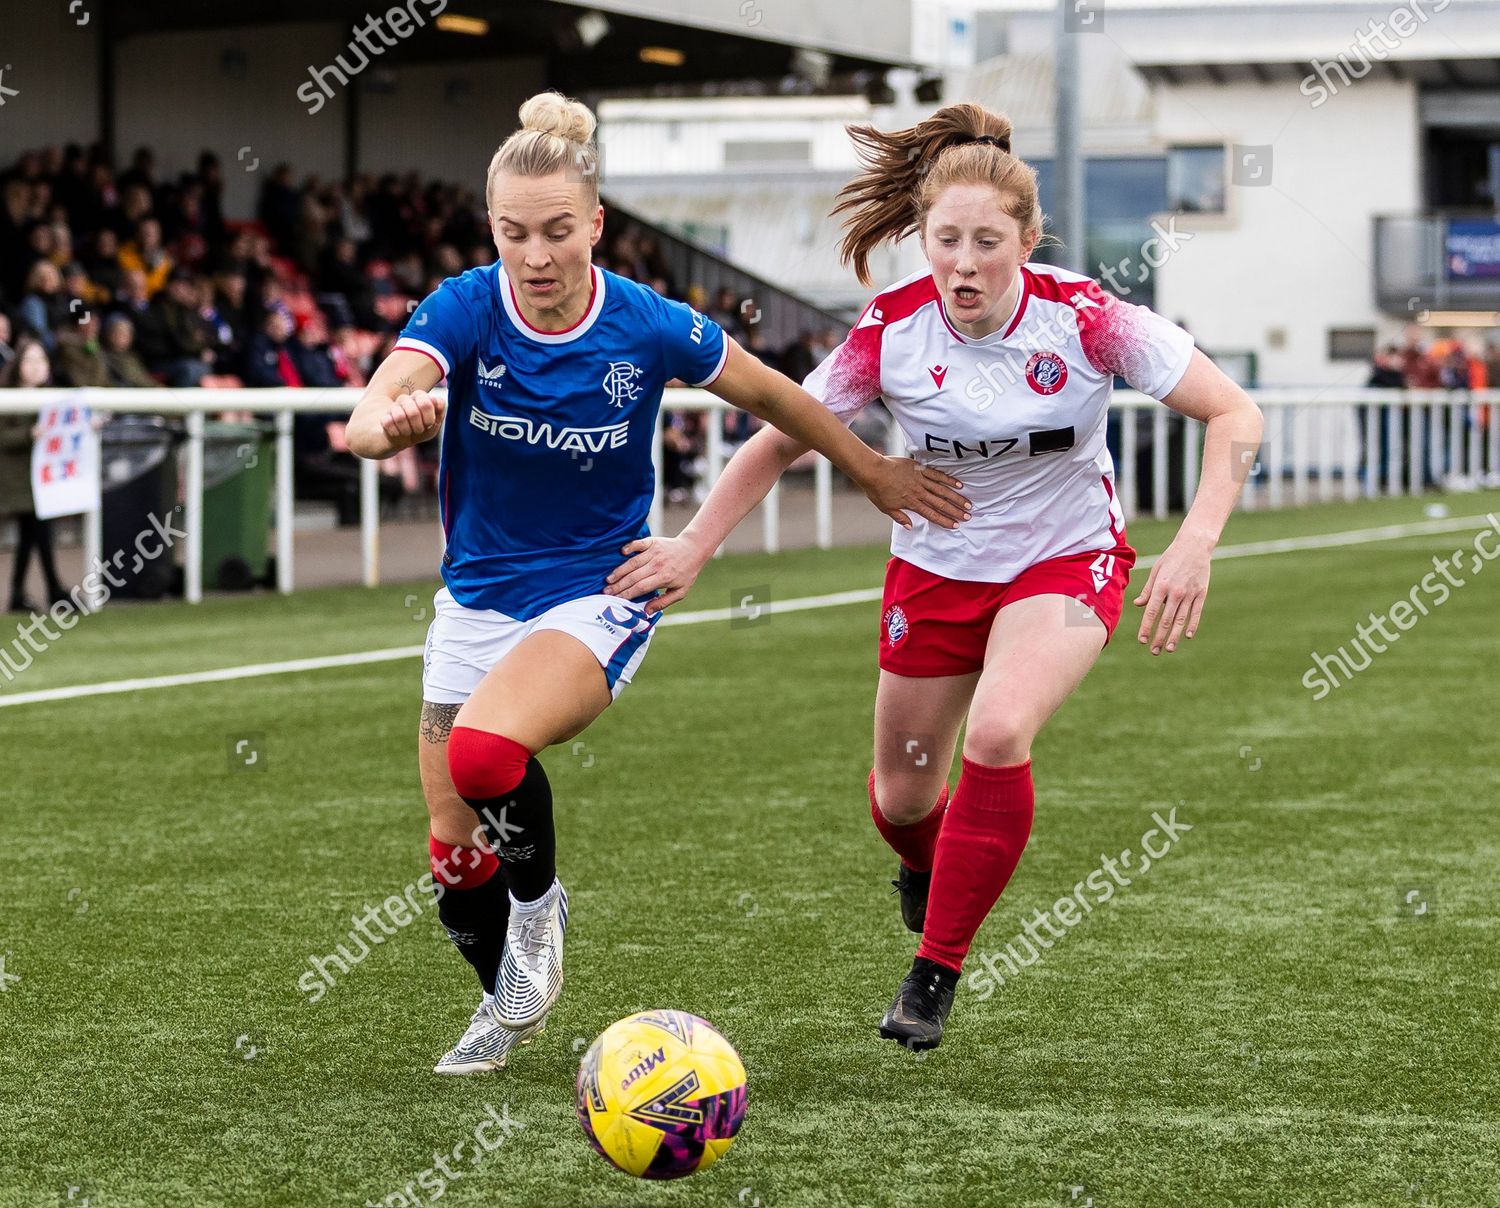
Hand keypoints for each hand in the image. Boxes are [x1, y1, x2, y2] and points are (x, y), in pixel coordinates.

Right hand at [379, 389, 444, 450]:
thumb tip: (435, 399)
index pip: (426, 403)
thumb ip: (439, 411)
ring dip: (406, 430)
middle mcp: (406, 399)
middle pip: (413, 411)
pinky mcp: (384, 417)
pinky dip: (395, 433)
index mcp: (420, 397)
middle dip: (418, 426)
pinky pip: (388, 423)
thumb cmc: (421, 429)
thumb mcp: (434, 423)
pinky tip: (397, 433)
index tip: (429, 424)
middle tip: (418, 430)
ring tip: (408, 433)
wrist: (401, 438)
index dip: (429, 418)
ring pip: (399, 417)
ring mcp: (393, 407)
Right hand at [605, 534, 708, 614]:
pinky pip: (638, 544)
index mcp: (664, 577)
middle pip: (633, 577)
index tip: (616, 599)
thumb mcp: (680, 591)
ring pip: (633, 563)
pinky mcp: (652, 542)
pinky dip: (629, 547)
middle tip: (606, 592)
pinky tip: (621, 553)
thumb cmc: (686, 573)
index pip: (641, 587)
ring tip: (609, 579)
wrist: (693, 549)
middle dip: (619, 585)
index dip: (627, 594)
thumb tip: (647, 611)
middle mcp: (657, 564)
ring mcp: (654, 552)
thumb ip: (663, 602)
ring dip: (619, 571)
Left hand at [859, 456, 969, 529]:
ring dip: (956, 497)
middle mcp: (919, 493)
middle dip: (955, 511)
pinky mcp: (920, 469)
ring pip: (942, 490)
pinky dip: (948, 479)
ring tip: (968, 504)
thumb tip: (910, 527)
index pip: (932, 514)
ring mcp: (920, 480)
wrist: (873, 470)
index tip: (955, 525)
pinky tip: (958, 484)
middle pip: (941, 504)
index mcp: (911, 503)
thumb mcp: (886, 508)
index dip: (944, 521)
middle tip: (968, 516)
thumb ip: (900, 517)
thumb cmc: (877, 490)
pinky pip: (937, 474)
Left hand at [1134, 533, 1211, 654]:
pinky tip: (1186, 636)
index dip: (1146, 628)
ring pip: (1180, 620)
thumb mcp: (1155, 571)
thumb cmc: (1171, 557)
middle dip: (1159, 638)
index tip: (1141, 640)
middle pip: (1165, 620)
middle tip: (1154, 651)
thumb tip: (1138, 605)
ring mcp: (1190, 594)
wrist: (1194, 545)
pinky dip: (1191, 625)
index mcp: (1161, 586)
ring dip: (1174, 636)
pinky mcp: (1201, 593)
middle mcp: (1175, 592)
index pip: (1151, 612)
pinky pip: (1196, 613)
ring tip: (1169, 649)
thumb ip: (1148, 590)